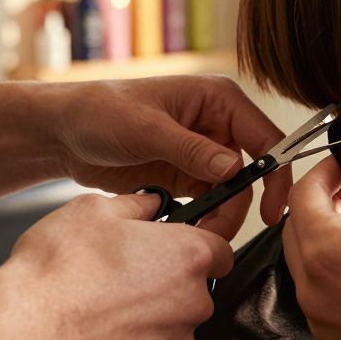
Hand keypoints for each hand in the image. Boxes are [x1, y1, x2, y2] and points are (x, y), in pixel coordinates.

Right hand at [0, 191, 231, 339]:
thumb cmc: (58, 272)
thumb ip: (136, 203)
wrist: (26, 330)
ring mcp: (174, 339)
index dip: (201, 238)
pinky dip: (137, 332)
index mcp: (189, 255)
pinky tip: (105, 318)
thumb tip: (149, 203)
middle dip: (170, 272)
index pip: (222, 244)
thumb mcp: (95, 209)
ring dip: (152, 304)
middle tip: (130, 264)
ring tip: (109, 292)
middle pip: (197, 282)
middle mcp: (192, 300)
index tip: (180, 238)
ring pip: (175, 314)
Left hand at [44, 75, 290, 239]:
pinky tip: (186, 232)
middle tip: (218, 236)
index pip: (265, 136)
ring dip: (221, 217)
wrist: (64, 134)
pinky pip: (210, 202)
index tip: (271, 208)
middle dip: (241, 205)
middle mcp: (218, 125)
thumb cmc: (102, 112)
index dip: (276, 172)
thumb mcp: (146, 128)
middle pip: (252, 171)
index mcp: (218, 100)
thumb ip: (191, 148)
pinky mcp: (188, 176)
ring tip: (196, 239)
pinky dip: (204, 220)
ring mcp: (204, 153)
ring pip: (233, 193)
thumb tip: (234, 169)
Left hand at [282, 133, 340, 339]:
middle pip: (297, 229)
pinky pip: (323, 297)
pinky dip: (338, 274)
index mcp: (328, 252)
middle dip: (322, 202)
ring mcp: (324, 321)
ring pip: (309, 264)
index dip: (324, 170)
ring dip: (329, 238)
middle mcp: (315, 291)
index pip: (303, 194)